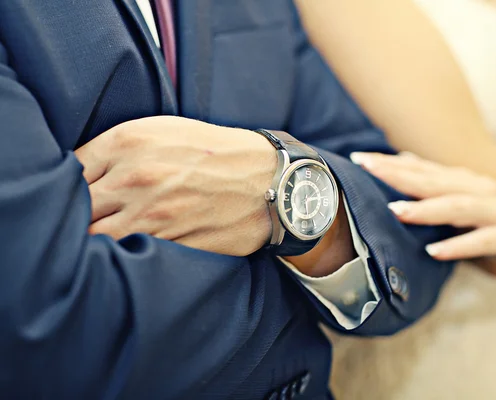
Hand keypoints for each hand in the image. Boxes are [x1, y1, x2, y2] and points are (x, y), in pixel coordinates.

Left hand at [75, 116, 275, 255]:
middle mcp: (136, 178)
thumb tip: (77, 173)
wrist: (267, 180)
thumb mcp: (162, 130)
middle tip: (83, 223)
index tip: (76, 198)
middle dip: (74, 219)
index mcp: (128, 143)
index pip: (68, 172)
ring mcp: (155, 215)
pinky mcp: (174, 243)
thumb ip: (116, 148)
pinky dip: (125, 257)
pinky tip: (131, 252)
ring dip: (95, 243)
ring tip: (102, 242)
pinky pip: (132, 257)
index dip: (67, 189)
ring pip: (97, 241)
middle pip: (76, 211)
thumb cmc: (214, 152)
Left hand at [351, 152, 495, 271]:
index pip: (421, 168)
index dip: (390, 163)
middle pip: (434, 180)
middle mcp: (478, 190)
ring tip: (395, 211)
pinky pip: (485, 241)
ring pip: (458, 207)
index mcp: (463, 181)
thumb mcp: (466, 194)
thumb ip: (434, 181)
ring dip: (426, 209)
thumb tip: (400, 161)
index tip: (358, 158)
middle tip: (366, 169)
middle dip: (398, 175)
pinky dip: (459, 245)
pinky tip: (435, 251)